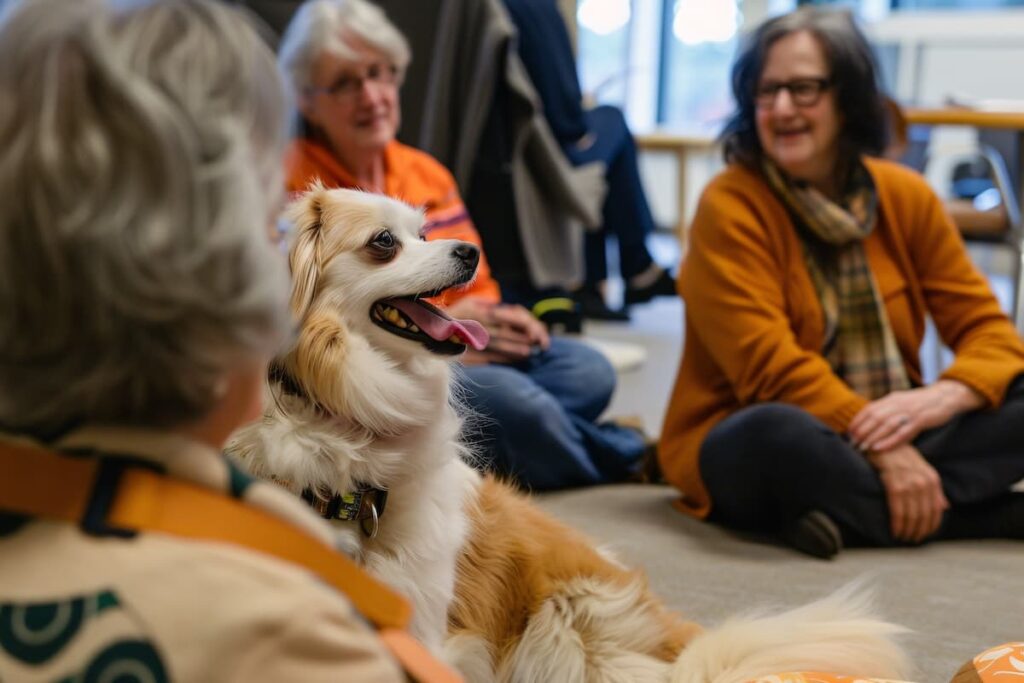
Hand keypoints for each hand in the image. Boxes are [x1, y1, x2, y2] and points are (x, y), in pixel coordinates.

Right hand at [446, 298, 548, 364]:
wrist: (425, 331)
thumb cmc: (452, 315)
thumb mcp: (468, 303)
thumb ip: (489, 306)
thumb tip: (512, 310)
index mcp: (477, 309)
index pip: (506, 315)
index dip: (523, 323)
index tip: (534, 329)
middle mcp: (473, 323)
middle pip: (504, 330)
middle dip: (522, 337)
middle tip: (538, 342)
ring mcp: (468, 338)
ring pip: (497, 344)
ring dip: (514, 349)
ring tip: (528, 352)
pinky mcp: (464, 352)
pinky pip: (487, 355)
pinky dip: (502, 358)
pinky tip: (513, 359)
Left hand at [848, 380, 984, 451]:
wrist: (946, 396)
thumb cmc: (921, 403)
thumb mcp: (901, 402)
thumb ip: (887, 410)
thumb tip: (869, 421)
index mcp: (891, 398)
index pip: (869, 409)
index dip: (857, 421)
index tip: (848, 433)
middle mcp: (898, 403)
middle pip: (874, 417)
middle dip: (861, 431)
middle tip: (852, 444)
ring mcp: (910, 411)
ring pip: (886, 425)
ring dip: (872, 437)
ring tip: (862, 448)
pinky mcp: (922, 419)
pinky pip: (903, 432)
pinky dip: (890, 440)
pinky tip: (879, 448)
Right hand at [868, 444, 948, 542]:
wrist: (880, 441)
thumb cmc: (899, 455)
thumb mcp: (921, 468)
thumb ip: (934, 488)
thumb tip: (945, 507)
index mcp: (932, 479)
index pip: (936, 510)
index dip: (931, 526)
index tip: (924, 535)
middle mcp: (924, 482)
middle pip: (924, 514)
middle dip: (919, 530)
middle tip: (912, 540)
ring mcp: (909, 483)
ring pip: (912, 515)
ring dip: (908, 530)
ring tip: (903, 537)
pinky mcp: (894, 484)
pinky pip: (898, 510)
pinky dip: (897, 523)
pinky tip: (895, 531)